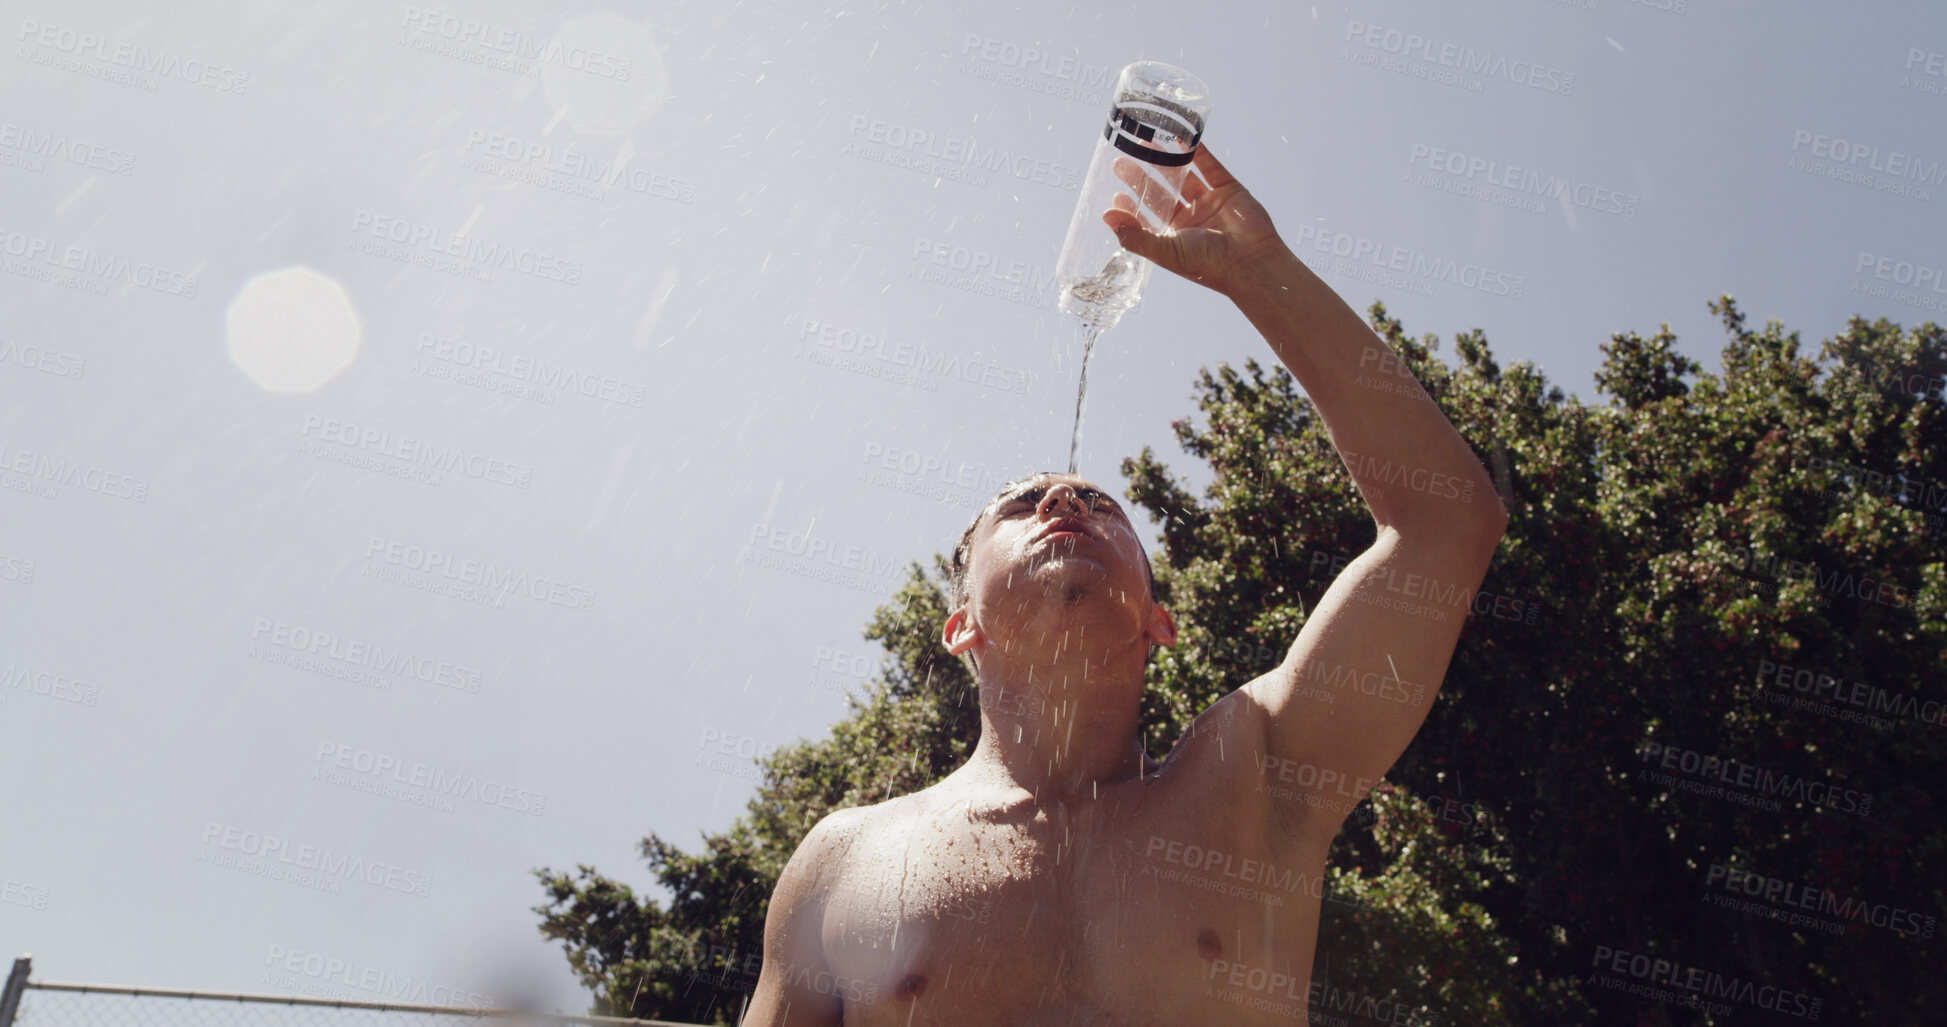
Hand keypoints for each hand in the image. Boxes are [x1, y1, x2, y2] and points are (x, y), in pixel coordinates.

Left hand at [1100, 144, 1285, 297]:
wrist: (1250, 262)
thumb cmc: (1207, 264)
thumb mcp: (1166, 252)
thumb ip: (1135, 235)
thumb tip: (1106, 216)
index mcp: (1174, 238)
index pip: (1148, 218)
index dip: (1132, 207)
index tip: (1116, 194)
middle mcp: (1190, 220)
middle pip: (1161, 194)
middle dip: (1141, 178)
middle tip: (1120, 162)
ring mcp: (1209, 203)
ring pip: (1183, 177)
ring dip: (1165, 161)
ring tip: (1145, 144)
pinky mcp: (1228, 189)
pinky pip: (1210, 166)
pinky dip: (1197, 152)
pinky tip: (1181, 139)